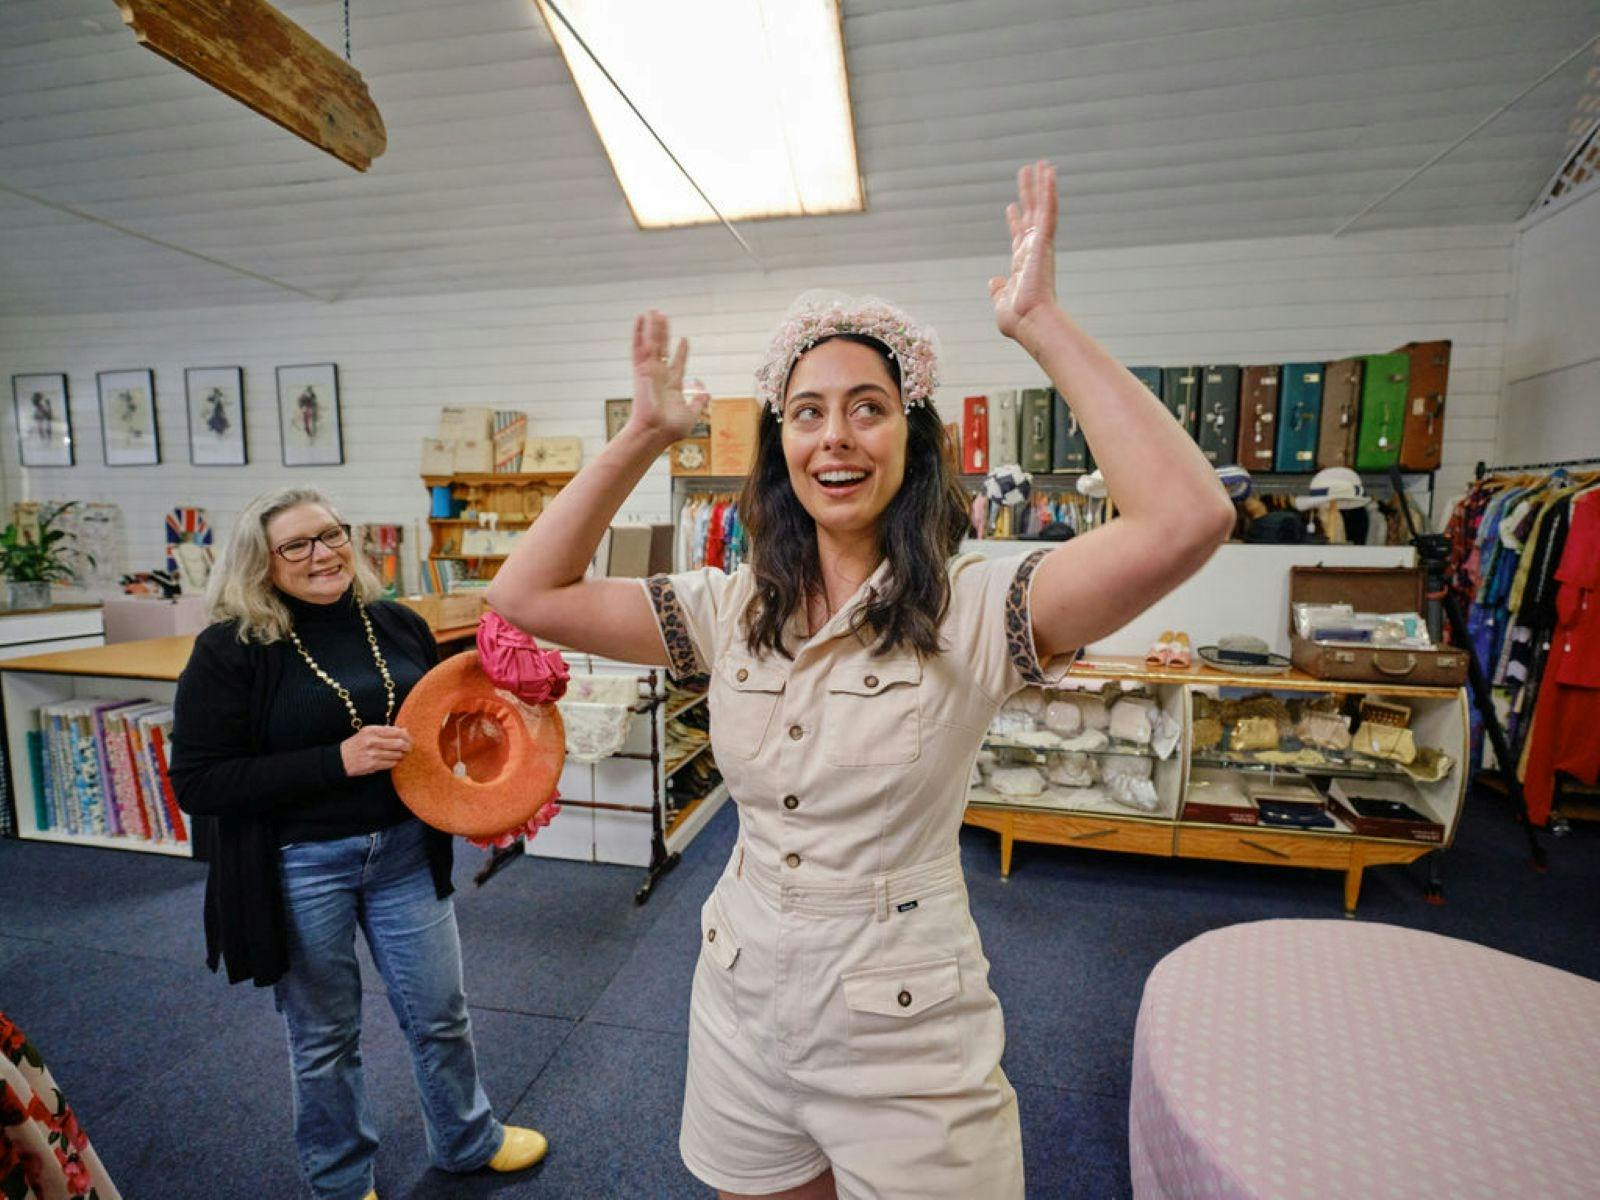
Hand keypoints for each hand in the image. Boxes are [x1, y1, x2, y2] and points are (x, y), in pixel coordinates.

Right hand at [340, 725, 411, 775]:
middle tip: (409, 749)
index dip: (407, 736)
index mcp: (372, 730)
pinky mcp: (372, 765)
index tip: (410, 740)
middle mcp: (372, 741)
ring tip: (400, 755)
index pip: (396, 731)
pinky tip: (392, 760)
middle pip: (399, 743)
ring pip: (397, 754)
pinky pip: (391, 764)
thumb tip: (405, 730)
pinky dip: (394, 762)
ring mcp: (372, 754)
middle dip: (408, 747)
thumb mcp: (368, 733)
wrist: (341, 759)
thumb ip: (386, 730)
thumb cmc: (357, 744)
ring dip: (401, 755)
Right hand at [626, 310, 707, 443]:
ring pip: (651, 344)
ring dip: (652, 327)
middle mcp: (659, 376)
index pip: (677, 363)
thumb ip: (699, 402)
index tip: (684, 339)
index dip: (681, 351)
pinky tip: (641, 318)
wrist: (655, 432)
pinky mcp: (641, 370)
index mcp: (671, 386)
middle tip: (663, 318)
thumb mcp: (692, 414)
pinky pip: (639, 347)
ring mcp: (650, 372)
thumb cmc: (670, 429)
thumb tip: (706, 391)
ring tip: (654, 311)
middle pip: (662, 349)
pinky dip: (639, 332)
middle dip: (664, 333)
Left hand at [988, 160, 1059, 343]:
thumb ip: (998, 290)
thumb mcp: (1002, 301)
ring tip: (1039, 163)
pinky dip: (1049, 190)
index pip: (1018, 237)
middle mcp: (1033, 251)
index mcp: (1022, 264)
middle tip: (1026, 173)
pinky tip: (1049, 171)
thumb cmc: (1018, 320)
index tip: (1011, 206)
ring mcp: (1040, 244)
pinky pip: (1048, 210)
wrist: (1030, 321)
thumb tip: (993, 282)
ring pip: (1042, 207)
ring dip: (1040, 184)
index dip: (1014, 221)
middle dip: (1028, 194)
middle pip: (1031, 215)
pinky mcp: (1044, 240)